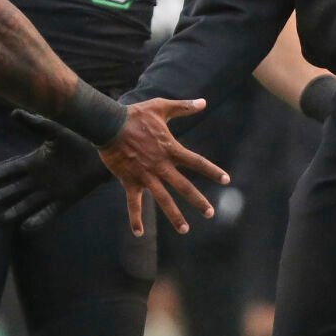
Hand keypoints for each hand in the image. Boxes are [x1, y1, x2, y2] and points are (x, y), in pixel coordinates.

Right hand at [0, 111, 111, 232]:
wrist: (102, 151)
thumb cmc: (78, 137)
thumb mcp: (54, 130)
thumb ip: (35, 124)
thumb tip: (14, 113)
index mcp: (34, 161)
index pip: (10, 169)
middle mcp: (39, 179)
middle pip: (14, 190)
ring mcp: (51, 191)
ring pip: (27, 204)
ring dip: (14, 212)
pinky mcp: (64, 200)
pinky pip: (48, 213)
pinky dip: (38, 221)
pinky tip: (26, 228)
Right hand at [98, 98, 228, 236]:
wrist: (109, 124)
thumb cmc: (136, 115)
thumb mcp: (161, 107)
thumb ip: (183, 106)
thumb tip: (203, 102)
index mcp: (170, 149)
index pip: (196, 162)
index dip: (212, 171)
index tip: (226, 180)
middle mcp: (161, 165)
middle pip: (183, 186)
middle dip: (198, 201)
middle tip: (210, 213)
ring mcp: (146, 175)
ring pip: (163, 199)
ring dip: (174, 215)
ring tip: (184, 229)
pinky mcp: (130, 181)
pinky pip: (133, 204)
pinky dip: (135, 218)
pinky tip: (139, 233)